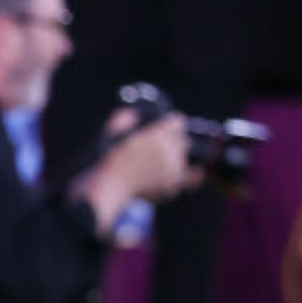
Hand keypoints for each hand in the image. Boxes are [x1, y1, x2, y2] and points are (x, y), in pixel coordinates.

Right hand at [79, 112, 189, 232]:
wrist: (110, 188)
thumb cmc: (108, 160)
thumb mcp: (112, 133)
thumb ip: (124, 118)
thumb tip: (133, 114)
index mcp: (158, 134)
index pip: (177, 122)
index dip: (168, 125)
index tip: (161, 129)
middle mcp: (171, 150)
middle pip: (183, 139)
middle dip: (173, 140)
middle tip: (158, 147)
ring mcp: (174, 168)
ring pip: (185, 157)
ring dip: (177, 157)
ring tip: (161, 162)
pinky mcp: (174, 184)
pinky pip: (193, 178)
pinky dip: (191, 175)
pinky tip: (187, 173)